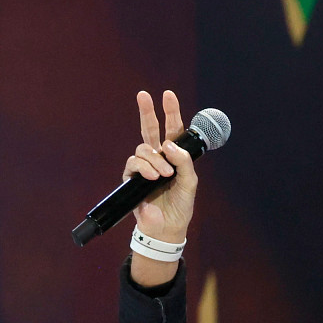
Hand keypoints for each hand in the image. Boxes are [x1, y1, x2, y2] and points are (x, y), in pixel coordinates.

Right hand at [122, 89, 197, 242]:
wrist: (167, 227)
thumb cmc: (181, 205)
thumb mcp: (190, 182)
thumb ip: (184, 161)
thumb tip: (168, 145)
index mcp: (173, 156)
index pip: (172, 129)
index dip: (171, 112)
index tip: (167, 94)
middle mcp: (158, 158)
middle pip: (150, 129)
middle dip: (147, 111)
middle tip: (143, 95)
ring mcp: (144, 167)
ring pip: (144, 148)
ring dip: (155, 159)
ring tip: (164, 174)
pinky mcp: (132, 178)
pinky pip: (134, 163)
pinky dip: (145, 168)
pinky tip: (153, 177)